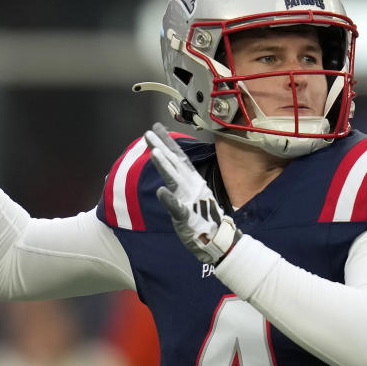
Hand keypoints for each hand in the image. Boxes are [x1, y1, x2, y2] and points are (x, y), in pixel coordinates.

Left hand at [145, 123, 241, 264]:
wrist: (218, 238)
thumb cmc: (202, 214)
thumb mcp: (191, 191)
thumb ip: (180, 177)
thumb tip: (171, 162)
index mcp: (191, 179)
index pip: (178, 156)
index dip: (167, 141)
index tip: (156, 128)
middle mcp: (190, 185)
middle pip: (174, 163)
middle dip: (161, 147)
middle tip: (149, 133)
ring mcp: (189, 200)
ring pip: (175, 180)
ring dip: (165, 166)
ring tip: (154, 152)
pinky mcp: (186, 217)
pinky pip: (177, 208)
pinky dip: (170, 199)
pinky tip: (162, 192)